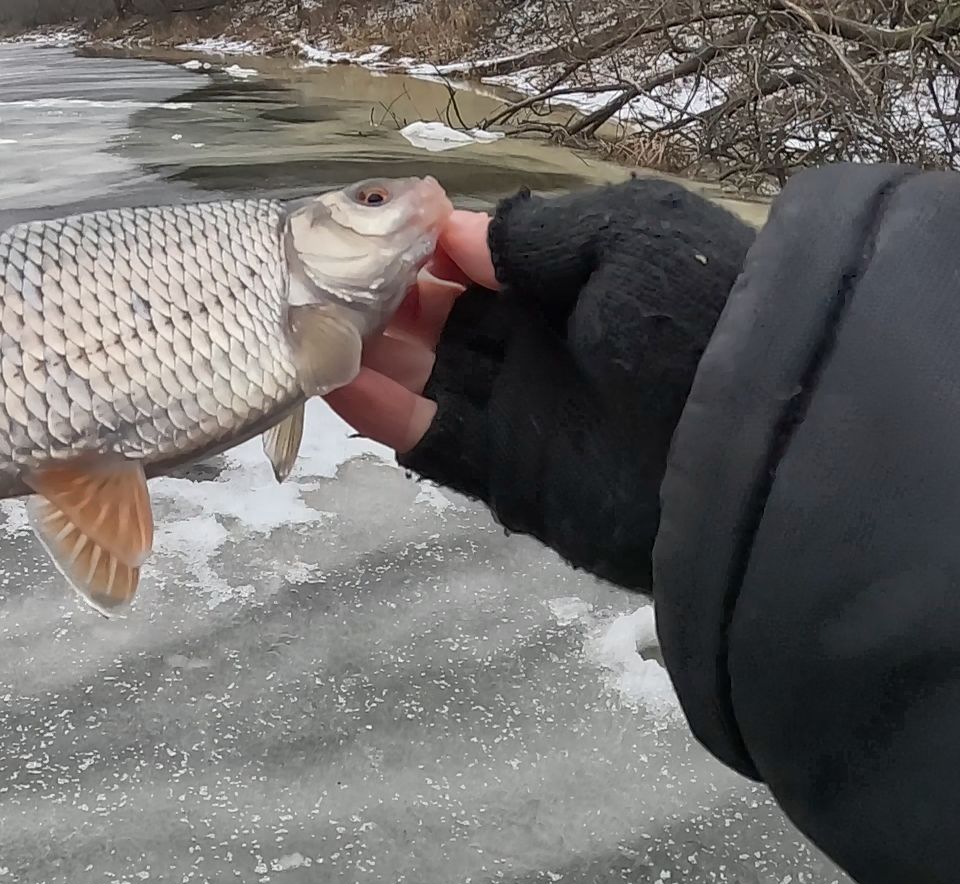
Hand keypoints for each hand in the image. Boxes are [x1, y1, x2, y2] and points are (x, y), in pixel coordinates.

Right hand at [323, 179, 756, 591]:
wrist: (753, 446)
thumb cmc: (694, 319)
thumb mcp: (631, 236)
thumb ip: (538, 235)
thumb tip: (457, 236)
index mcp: (582, 284)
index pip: (485, 263)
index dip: (424, 246)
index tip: (363, 227)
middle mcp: (547, 349)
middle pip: (443, 322)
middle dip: (383, 300)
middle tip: (318, 280)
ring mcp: (525, 417)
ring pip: (426, 380)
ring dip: (369, 353)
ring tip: (307, 327)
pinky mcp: (510, 480)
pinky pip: (434, 445)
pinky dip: (384, 416)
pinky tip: (334, 382)